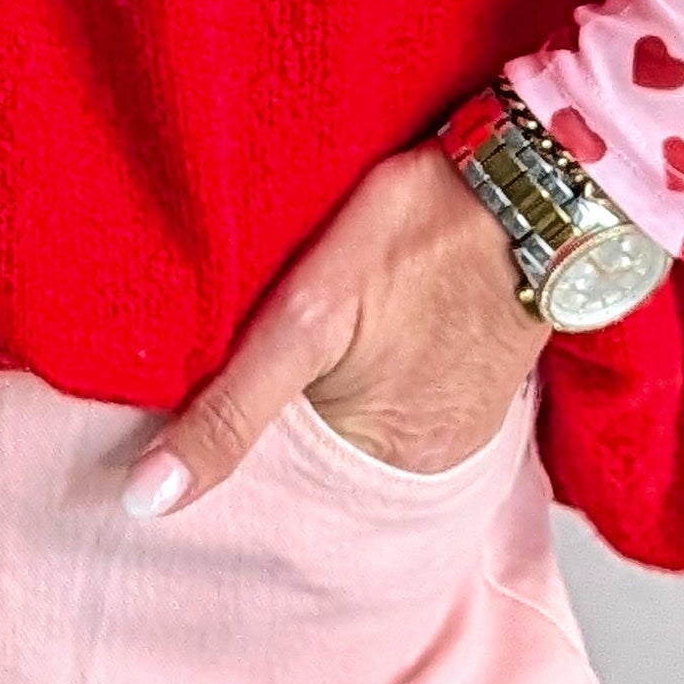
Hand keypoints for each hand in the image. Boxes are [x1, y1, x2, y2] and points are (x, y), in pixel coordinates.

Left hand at [124, 146, 550, 516]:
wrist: (537, 183)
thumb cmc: (419, 232)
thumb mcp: (306, 318)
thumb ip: (231, 413)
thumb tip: (147, 500)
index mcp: (379, 463)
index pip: (277, 487)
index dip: (229, 452)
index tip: (186, 425)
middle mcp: (426, 466)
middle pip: (322, 460)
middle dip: (281, 430)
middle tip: (248, 365)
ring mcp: (460, 427)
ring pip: (360, 431)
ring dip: (327, 405)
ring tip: (311, 347)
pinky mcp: (478, 387)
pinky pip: (405, 404)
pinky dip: (373, 383)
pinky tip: (364, 339)